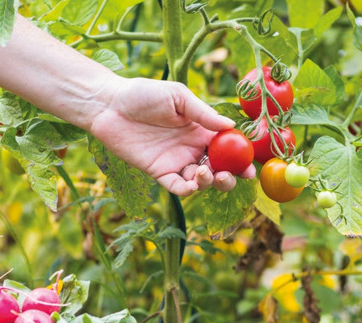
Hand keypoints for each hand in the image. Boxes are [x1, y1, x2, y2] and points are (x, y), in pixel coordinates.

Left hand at [88, 77, 255, 195]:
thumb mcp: (178, 97)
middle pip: (219, 169)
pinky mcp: (159, 172)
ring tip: (205, 172)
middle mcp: (192, 148)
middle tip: (230, 175)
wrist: (110, 104)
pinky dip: (188, 190)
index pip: (228, 148)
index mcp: (202, 130)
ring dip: (209, 182)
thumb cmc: (144, 94)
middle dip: (229, 177)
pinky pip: (177, 187)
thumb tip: (230, 126)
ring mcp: (176, 162)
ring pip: (200, 182)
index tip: (250, 166)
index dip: (241, 158)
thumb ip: (203, 113)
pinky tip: (193, 183)